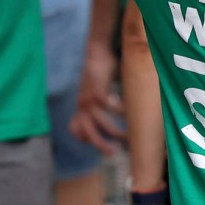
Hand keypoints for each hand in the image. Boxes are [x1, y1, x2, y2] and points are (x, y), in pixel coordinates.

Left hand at [71, 39, 124, 153]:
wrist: (96, 52)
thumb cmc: (99, 72)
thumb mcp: (94, 90)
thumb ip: (98, 103)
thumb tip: (112, 112)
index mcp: (81, 107)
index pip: (75, 129)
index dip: (84, 139)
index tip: (98, 141)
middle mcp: (82, 105)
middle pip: (88, 133)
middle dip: (101, 146)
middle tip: (115, 153)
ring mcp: (89, 98)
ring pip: (101, 123)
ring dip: (116, 132)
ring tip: (128, 136)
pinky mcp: (97, 89)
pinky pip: (108, 106)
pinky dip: (119, 111)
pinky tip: (129, 112)